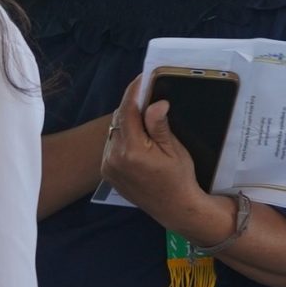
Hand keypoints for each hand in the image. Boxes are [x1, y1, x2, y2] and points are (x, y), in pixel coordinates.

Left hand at [99, 78, 215, 231]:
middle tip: (148, 97)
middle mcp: (114, 157)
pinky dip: (122, 137)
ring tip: (144, 119)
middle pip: (119, 119)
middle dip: (132, 106)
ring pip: (114, 131)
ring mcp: (108, 166)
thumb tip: (155, 103)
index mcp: (132, 150)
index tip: (142, 78)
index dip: (134, 91)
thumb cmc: (179, 178)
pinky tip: (137, 139)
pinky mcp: (107, 172)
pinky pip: (111, 145)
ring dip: (126, 122)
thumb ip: (159, 125)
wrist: (174, 208)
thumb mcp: (174, 150)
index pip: (128, 110)